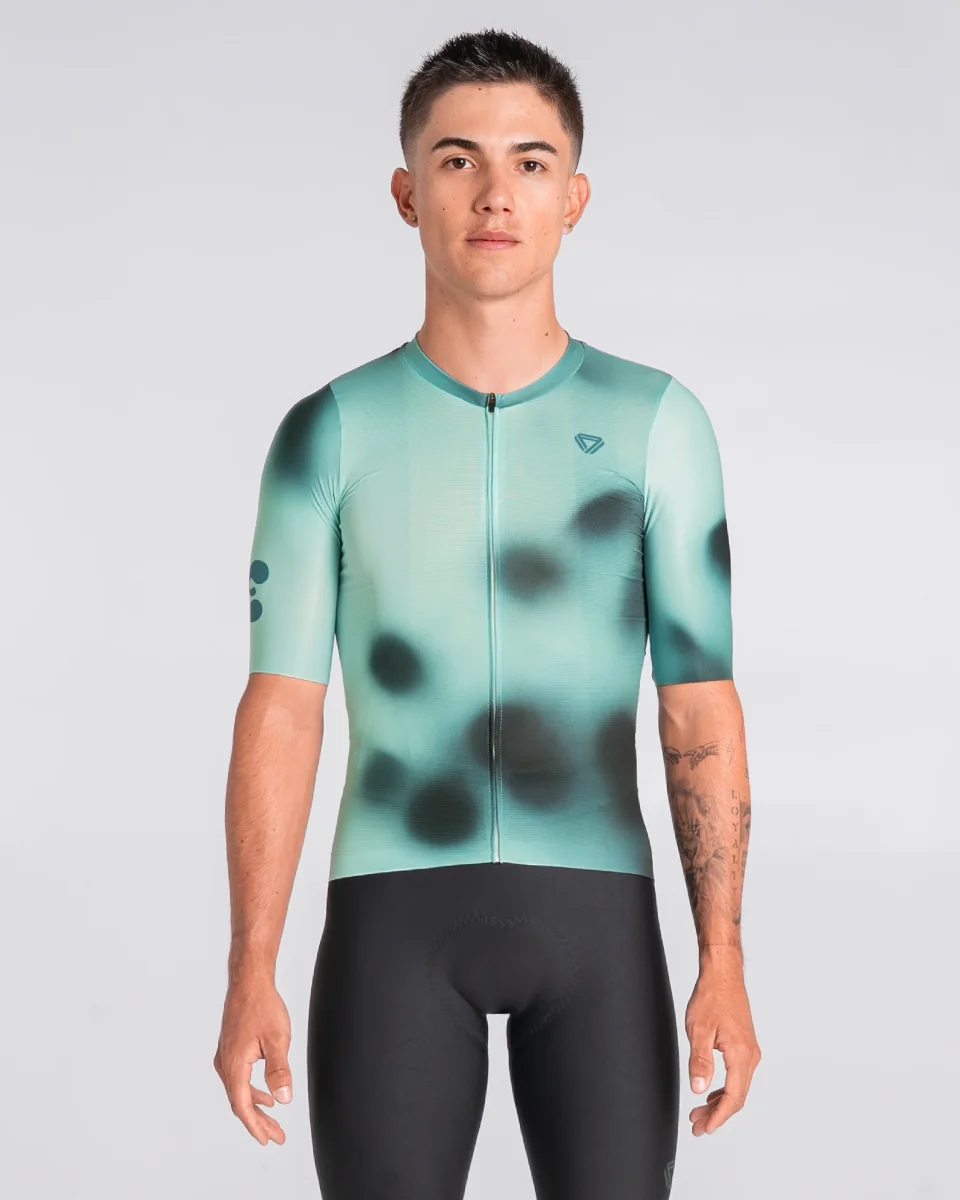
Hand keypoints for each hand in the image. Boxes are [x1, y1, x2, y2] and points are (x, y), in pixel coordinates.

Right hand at [214, 976, 292, 1144]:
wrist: (249, 981)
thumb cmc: (262, 1006)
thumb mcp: (277, 1039)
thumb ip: (280, 1070)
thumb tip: (284, 1099)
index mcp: (234, 1065)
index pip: (242, 1105)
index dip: (256, 1125)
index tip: (268, 1139)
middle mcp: (225, 1064)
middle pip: (240, 1102)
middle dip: (259, 1121)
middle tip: (276, 1136)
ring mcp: (225, 1056)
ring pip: (239, 1091)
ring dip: (256, 1107)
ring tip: (273, 1121)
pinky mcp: (230, 1049)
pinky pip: (239, 1079)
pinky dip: (252, 1091)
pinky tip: (265, 1094)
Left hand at [685, 949, 760, 1135]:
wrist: (723, 973)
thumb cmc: (711, 996)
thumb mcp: (698, 1030)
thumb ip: (700, 1061)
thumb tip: (699, 1090)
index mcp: (741, 1055)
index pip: (733, 1097)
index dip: (718, 1117)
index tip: (705, 1128)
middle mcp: (750, 1056)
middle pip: (737, 1096)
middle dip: (717, 1114)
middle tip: (697, 1125)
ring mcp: (749, 1050)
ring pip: (737, 1086)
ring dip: (719, 1102)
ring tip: (699, 1112)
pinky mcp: (744, 1044)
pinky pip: (737, 1075)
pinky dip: (724, 1088)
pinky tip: (710, 1092)